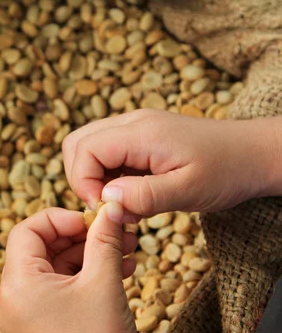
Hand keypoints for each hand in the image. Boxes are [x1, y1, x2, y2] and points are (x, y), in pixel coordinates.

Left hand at [0, 204, 142, 332]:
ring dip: (87, 255)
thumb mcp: (104, 282)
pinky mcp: (36, 323)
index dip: (61, 218)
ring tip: (125, 251)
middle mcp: (10, 298)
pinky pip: (55, 287)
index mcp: (16, 285)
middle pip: (40, 247)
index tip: (92, 220)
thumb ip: (104, 238)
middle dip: (80, 236)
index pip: (27, 230)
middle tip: (114, 231)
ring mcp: (21, 313)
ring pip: (52, 266)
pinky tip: (118, 270)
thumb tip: (110, 207)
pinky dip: (82, 275)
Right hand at [62, 109, 279, 216]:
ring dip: (93, 177)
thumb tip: (105, 201)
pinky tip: (133, 193)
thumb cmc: (228, 171)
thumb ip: (145, 196)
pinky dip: (108, 175)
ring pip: (88, 146)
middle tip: (106, 205)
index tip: (103, 209)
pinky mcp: (141, 136)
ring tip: (122, 201)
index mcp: (141, 132)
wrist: (255, 154)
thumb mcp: (189, 190)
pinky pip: (107, 152)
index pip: (84, 149)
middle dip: (81, 178)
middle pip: (77, 143)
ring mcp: (136, 127)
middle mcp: (132, 122)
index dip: (82, 182)